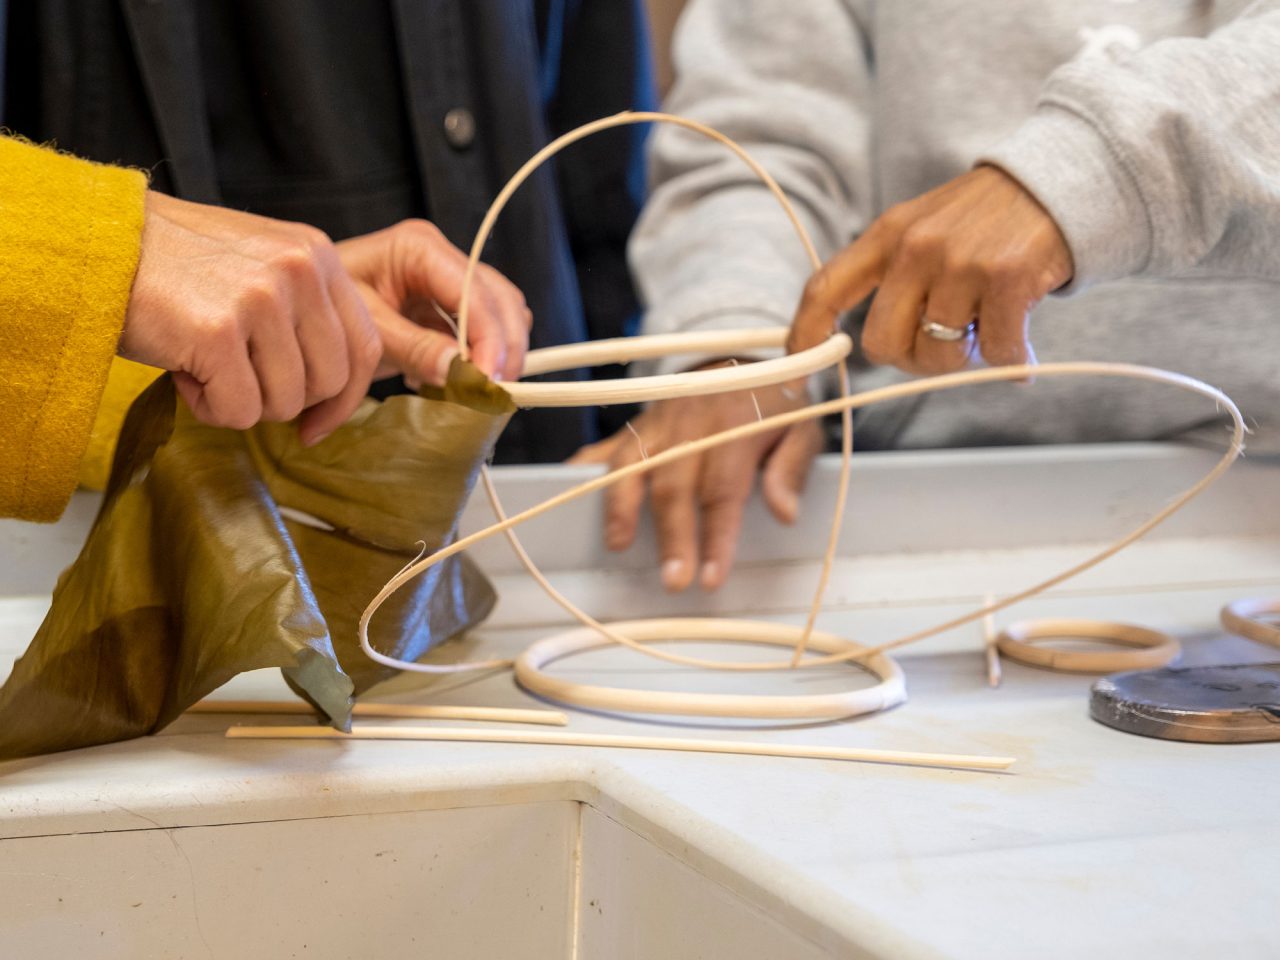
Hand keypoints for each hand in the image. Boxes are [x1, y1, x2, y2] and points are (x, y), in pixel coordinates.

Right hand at [120, 191, 381, 444]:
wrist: (95, 244)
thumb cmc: (176, 268)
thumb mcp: (261, 268)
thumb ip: (306, 313)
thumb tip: (336, 392)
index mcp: (317, 255)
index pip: (366, 347)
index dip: (345, 398)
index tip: (315, 424)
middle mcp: (300, 271)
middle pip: (330, 382)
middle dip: (284, 399)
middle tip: (237, 377)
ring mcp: (263, 298)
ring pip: (286, 402)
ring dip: (241, 401)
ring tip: (203, 363)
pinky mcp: (220, 331)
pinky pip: (240, 410)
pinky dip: (208, 406)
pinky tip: (183, 370)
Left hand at [337, 220, 531, 387]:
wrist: (301, 312)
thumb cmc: (322, 311)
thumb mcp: (366, 331)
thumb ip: (414, 348)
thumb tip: (462, 371)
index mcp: (418, 248)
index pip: (474, 292)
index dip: (490, 340)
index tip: (488, 383)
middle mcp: (442, 257)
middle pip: (502, 301)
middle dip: (504, 349)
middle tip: (493, 394)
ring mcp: (450, 282)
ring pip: (502, 316)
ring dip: (498, 355)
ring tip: (474, 389)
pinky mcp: (449, 308)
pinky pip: (485, 332)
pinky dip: (481, 359)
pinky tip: (453, 379)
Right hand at [568, 372, 822, 591]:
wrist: (743, 361)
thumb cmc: (777, 405)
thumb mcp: (804, 428)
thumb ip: (793, 468)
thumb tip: (785, 513)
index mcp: (737, 422)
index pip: (722, 487)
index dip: (716, 535)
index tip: (711, 577)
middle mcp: (692, 419)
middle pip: (674, 482)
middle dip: (671, 535)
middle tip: (674, 581)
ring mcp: (659, 420)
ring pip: (632, 463)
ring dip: (622, 506)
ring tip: (619, 546)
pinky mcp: (638, 424)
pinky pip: (606, 446)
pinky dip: (585, 470)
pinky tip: (570, 494)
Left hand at [790, 166, 1072, 374]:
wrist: (1062, 182)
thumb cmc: (987, 221)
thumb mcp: (925, 230)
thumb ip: (893, 278)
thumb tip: (869, 345)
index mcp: (887, 235)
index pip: (824, 290)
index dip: (804, 336)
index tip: (798, 371)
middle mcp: (915, 247)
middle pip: (882, 345)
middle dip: (913, 359)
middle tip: (945, 344)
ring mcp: (960, 261)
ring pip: (939, 356)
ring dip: (966, 359)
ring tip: (986, 328)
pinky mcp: (1007, 277)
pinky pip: (996, 351)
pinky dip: (1012, 360)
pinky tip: (1022, 346)